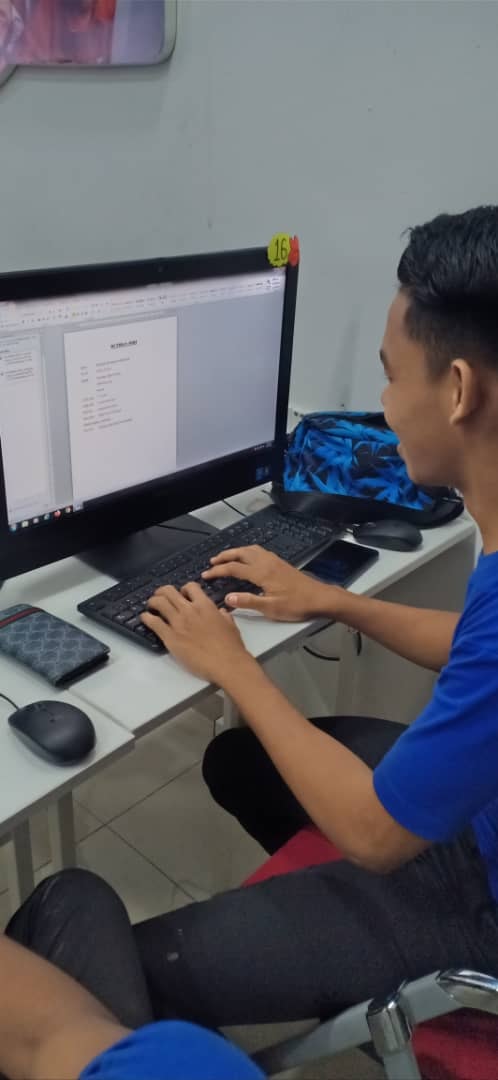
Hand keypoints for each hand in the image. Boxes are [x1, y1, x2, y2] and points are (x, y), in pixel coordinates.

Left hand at [141, 581, 250, 683]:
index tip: (182, 594)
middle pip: (169, 591)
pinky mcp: (170, 637)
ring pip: (159, 603)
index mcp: (205, 605)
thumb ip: (223, 615)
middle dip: (162, 592)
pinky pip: (153, 622)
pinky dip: (147, 618)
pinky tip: (145, 618)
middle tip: (160, 597)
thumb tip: (221, 612)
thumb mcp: (230, 625)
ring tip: (151, 606)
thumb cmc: (231, 646)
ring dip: (153, 602)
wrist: (226, 663)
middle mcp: (189, 610)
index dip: (184, 589)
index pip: (190, 587)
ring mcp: (178, 623)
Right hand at [202, 545, 336, 620]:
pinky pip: (259, 551)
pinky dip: (248, 552)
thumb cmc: (297, 604)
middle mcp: (267, 562)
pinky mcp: (281, 563)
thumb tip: (228, 598)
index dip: (218, 571)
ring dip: (236, 552)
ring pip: (251, 550)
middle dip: (225, 556)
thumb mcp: (270, 608)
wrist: (320, 598)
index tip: (206, 575)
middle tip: (212, 561)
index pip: (234, 568)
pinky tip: (248, 559)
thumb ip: (248, 602)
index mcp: (261, 572)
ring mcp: (275, 561)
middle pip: (241, 553)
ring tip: (227, 557)